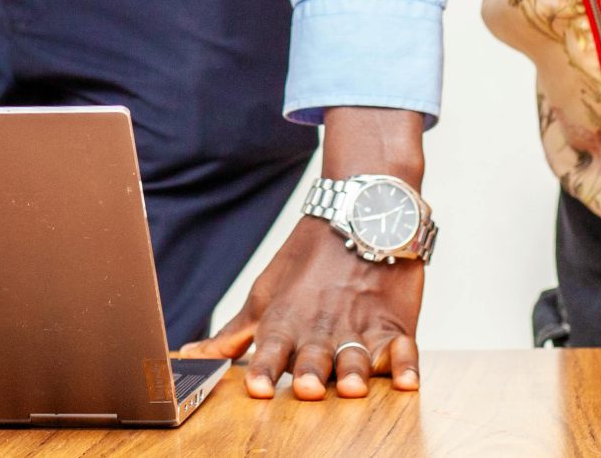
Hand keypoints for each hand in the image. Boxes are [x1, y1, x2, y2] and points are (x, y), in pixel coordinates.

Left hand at [180, 104, 428, 401]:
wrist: (361, 212)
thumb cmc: (308, 260)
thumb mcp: (264, 293)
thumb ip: (234, 333)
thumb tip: (193, 357)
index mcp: (287, 322)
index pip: (270, 351)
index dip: (264, 369)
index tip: (257, 389)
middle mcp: (322, 329)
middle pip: (315, 355)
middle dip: (310, 371)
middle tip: (306, 387)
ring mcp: (360, 328)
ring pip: (357, 355)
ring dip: (354, 371)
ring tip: (351, 386)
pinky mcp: (395, 325)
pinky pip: (404, 348)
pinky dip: (406, 365)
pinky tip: (407, 380)